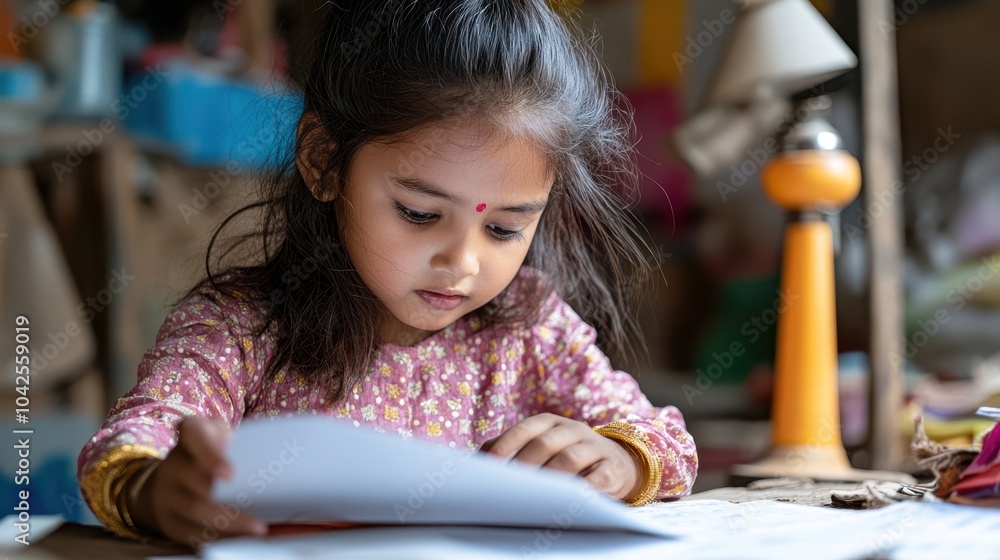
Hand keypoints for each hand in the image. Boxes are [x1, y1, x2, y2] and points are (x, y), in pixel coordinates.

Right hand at [131, 417, 266, 544]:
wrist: (173, 477)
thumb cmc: (213, 451)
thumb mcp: (222, 435)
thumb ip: (238, 441)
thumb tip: (264, 455)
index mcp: (191, 434)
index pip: (194, 435)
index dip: (210, 455)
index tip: (230, 474)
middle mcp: (173, 463)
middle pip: (194, 481)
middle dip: (226, 500)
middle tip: (258, 519)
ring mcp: (166, 492)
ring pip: (193, 510)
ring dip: (228, 524)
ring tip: (256, 530)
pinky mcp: (168, 519)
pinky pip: (189, 532)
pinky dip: (216, 537)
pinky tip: (239, 538)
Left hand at [480, 413, 641, 500]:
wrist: (617, 462)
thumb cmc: (565, 456)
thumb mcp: (541, 445)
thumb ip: (511, 448)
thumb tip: (475, 461)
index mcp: (550, 423)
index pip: (525, 429)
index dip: (506, 446)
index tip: (489, 467)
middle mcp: (572, 429)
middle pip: (545, 444)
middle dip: (524, 465)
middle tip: (508, 487)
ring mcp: (594, 447)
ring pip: (570, 459)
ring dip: (550, 477)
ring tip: (533, 496)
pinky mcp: (612, 468)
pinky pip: (598, 478)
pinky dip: (583, 489)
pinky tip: (568, 501)